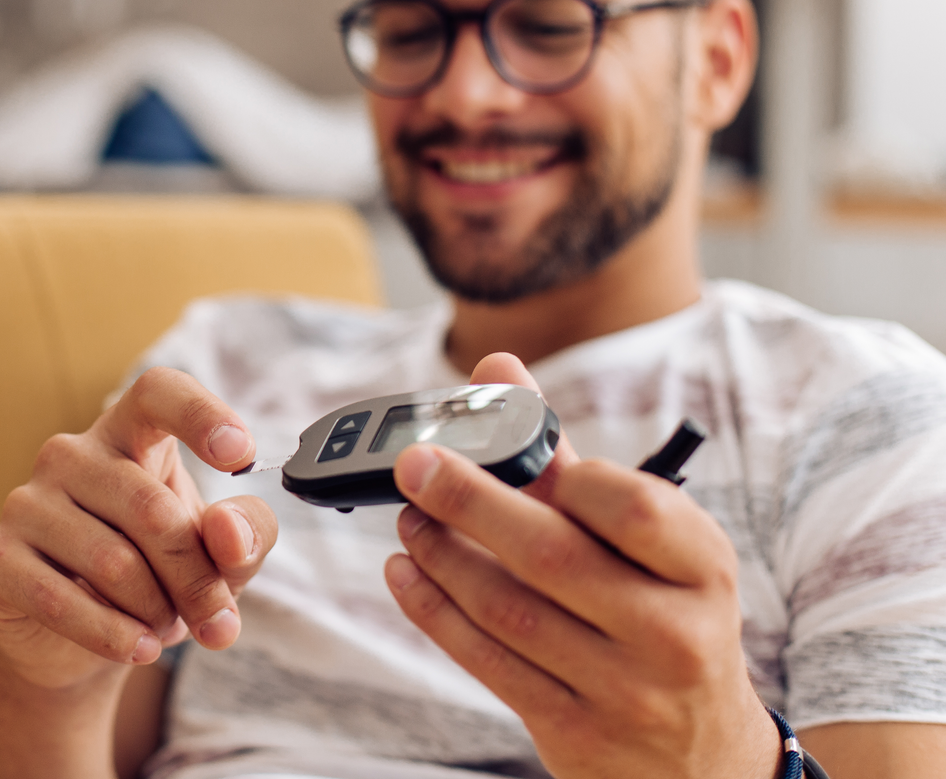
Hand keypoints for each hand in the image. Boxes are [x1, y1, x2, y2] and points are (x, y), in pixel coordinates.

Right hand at [0, 367, 277, 690]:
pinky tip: (137, 648)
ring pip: (115, 562)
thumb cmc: (164, 573)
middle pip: (153, 510)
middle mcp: (73, 453)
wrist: (83, 640)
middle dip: (197, 578)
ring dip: (157, 611)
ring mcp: (28, 501)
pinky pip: (61, 601)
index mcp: (133, 430)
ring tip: (167, 626)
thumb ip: (246, 533)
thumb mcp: (224, 554)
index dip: (201, 415)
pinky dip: (112, 635)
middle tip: (218, 619)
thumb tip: (228, 533)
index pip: (159, 392)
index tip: (242, 455)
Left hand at [384, 353, 778, 778]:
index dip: (565, 473)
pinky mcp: (575, 733)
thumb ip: (567, 457)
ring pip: (508, 610)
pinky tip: (406, 573)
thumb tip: (496, 370)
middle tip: (414, 464)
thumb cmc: (665, 612)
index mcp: (702, 568)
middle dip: (469, 500)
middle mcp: (673, 633)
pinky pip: (489, 662)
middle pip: (552, 554)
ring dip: (442, 555)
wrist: (700, 754)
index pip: (632, 506)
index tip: (512, 450)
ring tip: (410, 517)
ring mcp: (625, 691)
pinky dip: (436, 612)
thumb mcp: (650, 543)